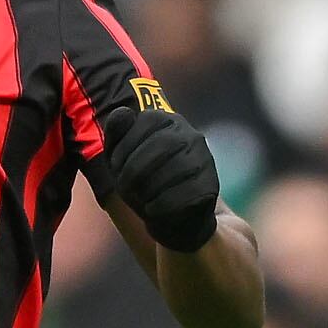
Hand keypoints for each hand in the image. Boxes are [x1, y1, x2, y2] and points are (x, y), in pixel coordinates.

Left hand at [105, 102, 221, 252]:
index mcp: (167, 120)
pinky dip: (160, 205)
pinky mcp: (210, 185)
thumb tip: (122, 110)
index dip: (122, 149)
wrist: (173, 217)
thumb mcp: (121, 155)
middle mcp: (190, 134)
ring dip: (147, 189)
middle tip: (125, 189)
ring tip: (140, 200)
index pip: (142, 124)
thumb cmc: (144, 181)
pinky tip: (153, 210)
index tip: (117, 168)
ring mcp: (204, 159)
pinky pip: (183, 194)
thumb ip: (117, 132)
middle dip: (134, 171)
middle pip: (159, 145)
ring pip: (173, 169)